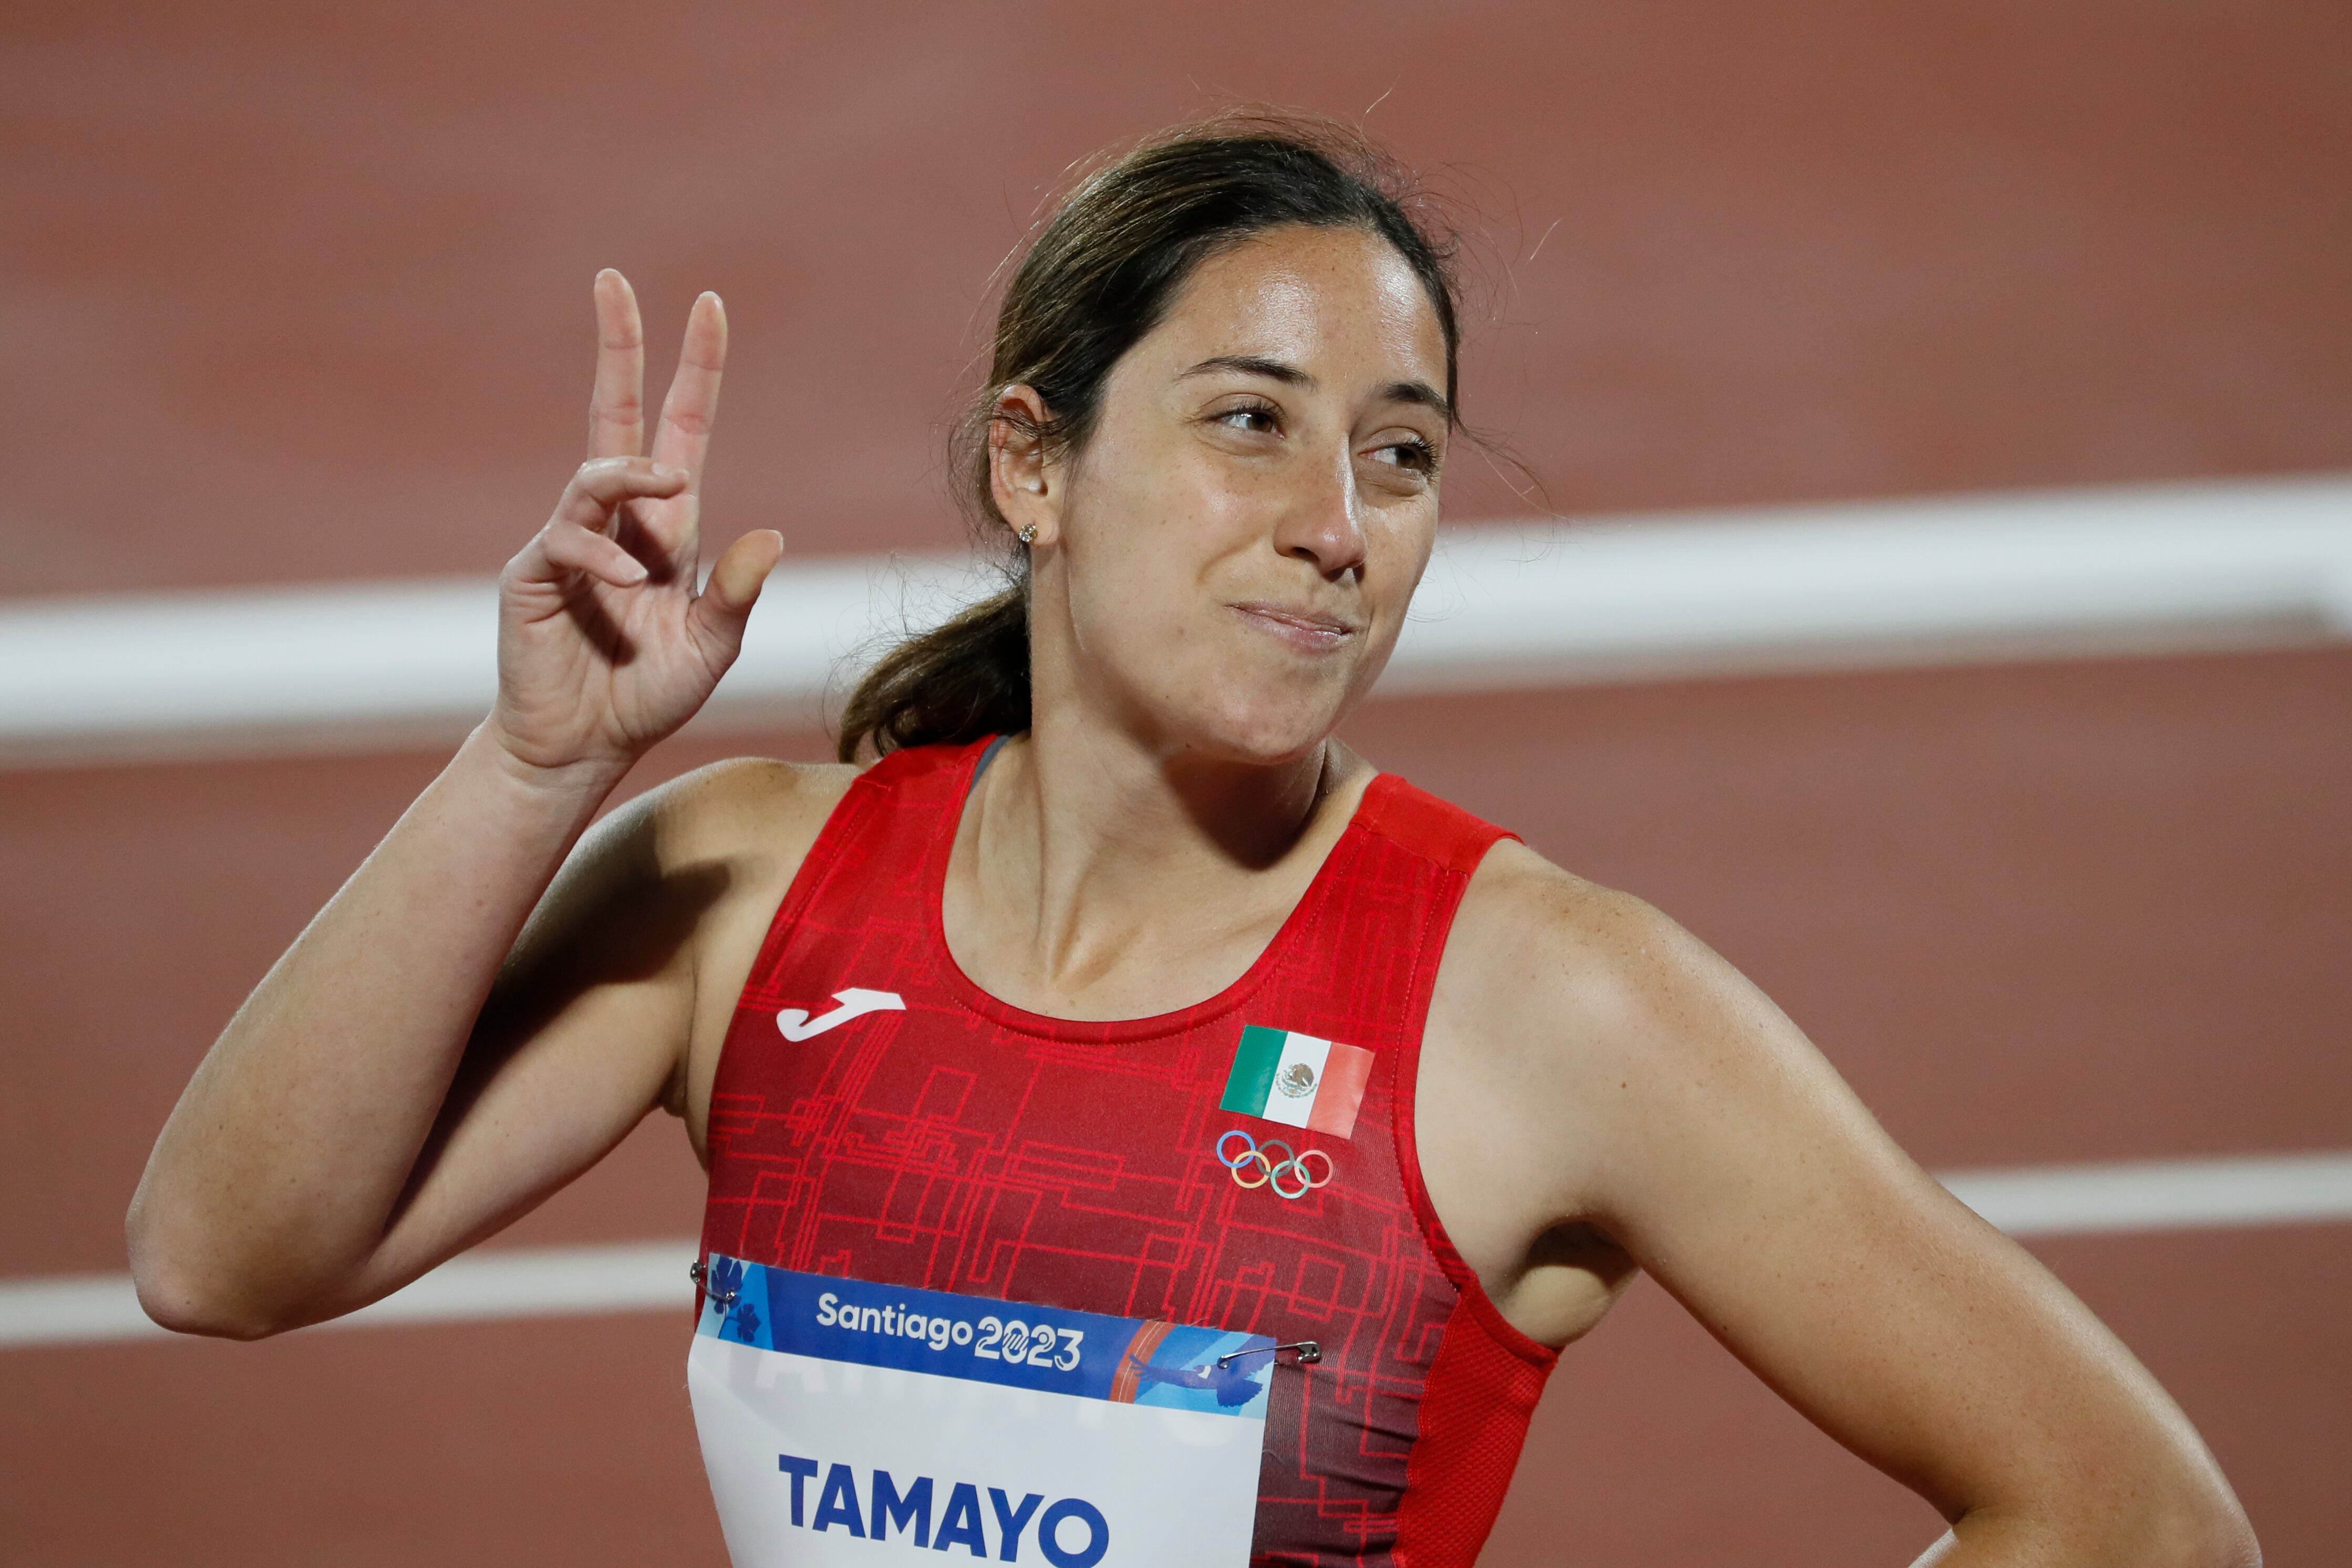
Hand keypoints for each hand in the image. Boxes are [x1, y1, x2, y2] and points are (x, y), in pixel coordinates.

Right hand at [489, 270, 784, 777]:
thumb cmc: (647, 695)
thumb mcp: (712, 646)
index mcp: (670, 528)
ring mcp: (573, 541)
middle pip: (616, 413)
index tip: (708, 306)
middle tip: (613, 280)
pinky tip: (627, 579)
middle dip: (618, 346)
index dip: (695, 369)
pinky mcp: (536, 572)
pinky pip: (568, 539)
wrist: (583, 746)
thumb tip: (772, 536)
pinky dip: (601, 552)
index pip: (683, 429)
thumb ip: (737, 594)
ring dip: (632, 470)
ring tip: (670, 483)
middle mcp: (621, 521)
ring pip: (596, 472)